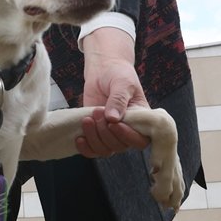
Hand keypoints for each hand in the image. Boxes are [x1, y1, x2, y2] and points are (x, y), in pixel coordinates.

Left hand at [77, 28, 149, 158]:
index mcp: (141, 120)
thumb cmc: (118, 75)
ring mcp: (111, 134)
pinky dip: (85, 148)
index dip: (127, 136)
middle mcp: (128, 130)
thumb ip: (119, 100)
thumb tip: (113, 119)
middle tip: (97, 111)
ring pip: (105, 150)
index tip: (113, 123)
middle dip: (105, 131)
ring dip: (94, 137)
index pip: (140, 140)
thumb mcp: (122, 83)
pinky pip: (92, 150)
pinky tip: (79, 138)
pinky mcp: (96, 134)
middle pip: (119, 146)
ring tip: (88, 118)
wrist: (103, 70)